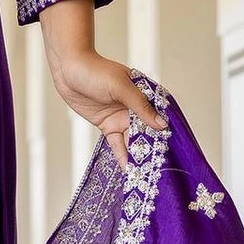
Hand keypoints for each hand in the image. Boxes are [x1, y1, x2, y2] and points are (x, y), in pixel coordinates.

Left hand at [46, 45, 168, 171]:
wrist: (68, 69)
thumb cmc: (95, 71)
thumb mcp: (120, 87)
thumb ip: (140, 106)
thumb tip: (162, 124)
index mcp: (144, 94)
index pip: (159, 116)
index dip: (166, 134)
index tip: (175, 152)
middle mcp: (135, 108)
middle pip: (148, 132)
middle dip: (154, 149)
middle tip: (161, 169)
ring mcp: (121, 118)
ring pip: (133, 140)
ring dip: (138, 156)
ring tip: (146, 174)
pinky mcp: (108, 126)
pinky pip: (117, 144)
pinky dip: (122, 156)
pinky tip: (129, 169)